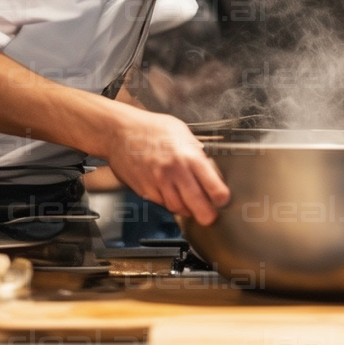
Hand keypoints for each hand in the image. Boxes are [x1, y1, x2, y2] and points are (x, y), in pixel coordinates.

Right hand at [105, 108, 229, 224]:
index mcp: (188, 155)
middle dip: (207, 215)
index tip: (224, 199)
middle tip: (211, 216)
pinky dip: (170, 203)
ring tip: (192, 204)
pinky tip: (172, 194)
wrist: (119, 132)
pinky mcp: (146, 191)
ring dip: (188, 209)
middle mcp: (174, 172)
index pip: (212, 185)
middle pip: (197, 204)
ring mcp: (159, 184)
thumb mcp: (182, 132)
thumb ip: (196, 151)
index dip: (221, 196)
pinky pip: (163, 204)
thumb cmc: (150, 128)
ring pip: (179, 208)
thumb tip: (209, 167)